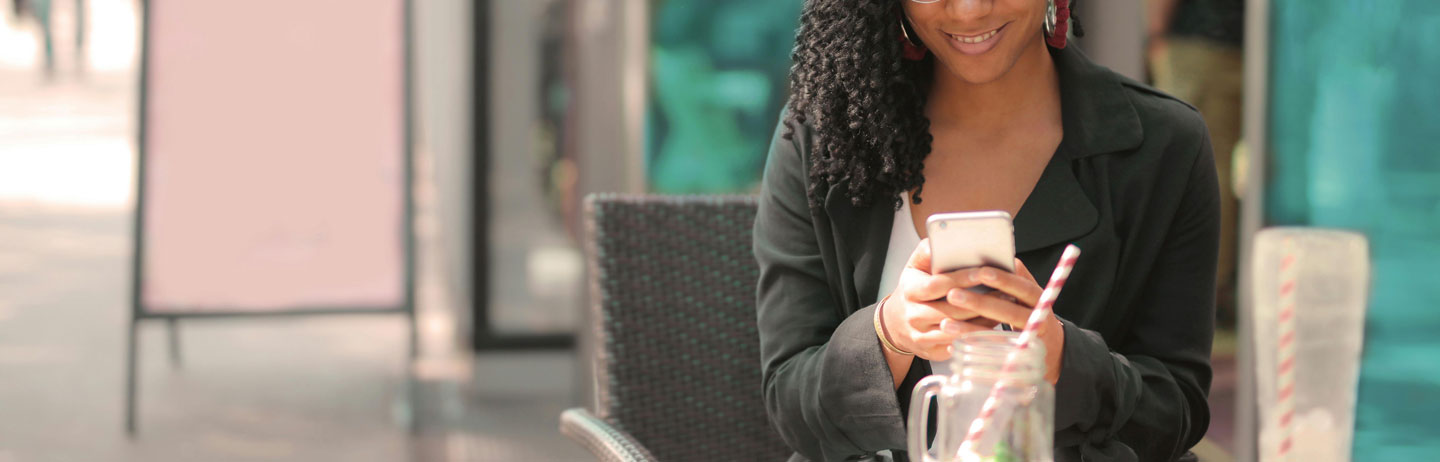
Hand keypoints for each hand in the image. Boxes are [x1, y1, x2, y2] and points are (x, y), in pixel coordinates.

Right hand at [879, 239, 1001, 361]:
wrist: (896, 323)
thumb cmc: (914, 288)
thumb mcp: (915, 266)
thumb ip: (928, 251)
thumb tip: (941, 240)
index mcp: (910, 291)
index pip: (938, 285)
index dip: (962, 279)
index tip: (984, 271)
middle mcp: (913, 316)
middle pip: (951, 311)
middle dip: (980, 300)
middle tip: (1006, 290)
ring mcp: (922, 337)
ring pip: (958, 330)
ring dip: (984, 319)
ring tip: (1004, 306)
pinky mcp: (932, 352)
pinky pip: (960, 344)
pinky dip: (979, 334)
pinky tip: (994, 323)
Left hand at [943, 259, 1065, 384]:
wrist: (1049, 348)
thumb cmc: (1024, 309)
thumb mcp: (1022, 293)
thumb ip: (1007, 278)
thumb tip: (976, 258)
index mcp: (1036, 296)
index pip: (1023, 286)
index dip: (1004, 279)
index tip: (982, 271)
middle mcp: (1038, 317)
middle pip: (1012, 311)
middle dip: (981, 303)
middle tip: (953, 294)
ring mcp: (1030, 339)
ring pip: (1000, 335)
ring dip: (972, 328)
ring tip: (946, 323)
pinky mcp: (1019, 357)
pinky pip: (994, 353)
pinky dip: (973, 348)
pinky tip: (953, 345)